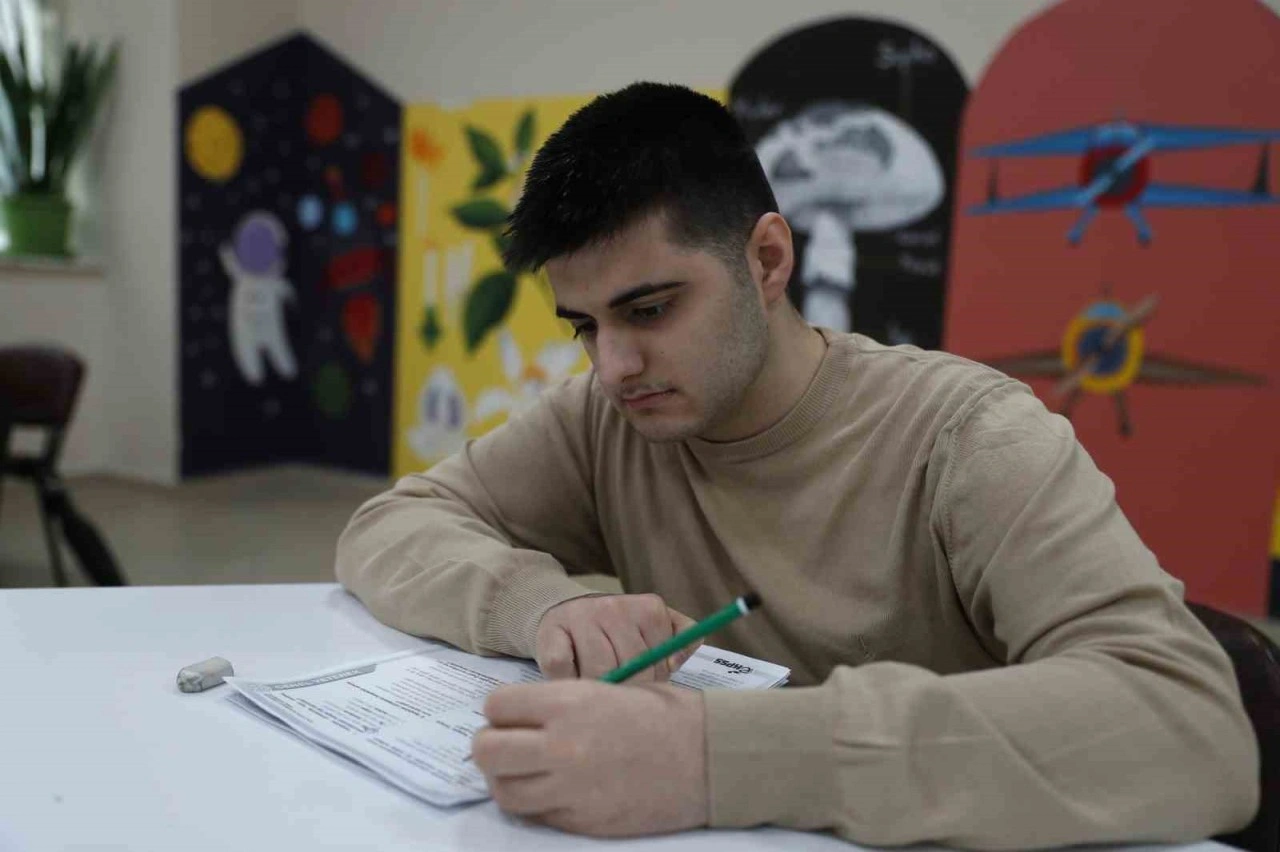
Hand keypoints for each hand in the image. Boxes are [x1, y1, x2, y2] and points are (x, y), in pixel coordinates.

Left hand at [472, 679, 707, 836]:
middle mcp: (561, 746)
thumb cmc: (664, 715)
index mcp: (568, 703)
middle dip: (490, 744)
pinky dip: (536, 803)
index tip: (512, 713)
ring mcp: (570, 789)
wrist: (709, 757)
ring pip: (503, 791)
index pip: (496, 706)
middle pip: (487, 750)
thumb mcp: (608, 688)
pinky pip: (537, 815)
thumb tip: (520, 718)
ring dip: (506, 779)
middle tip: (506, 743)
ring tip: (524, 771)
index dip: (501, 709)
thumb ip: (560, 704)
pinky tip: (553, 790)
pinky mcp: (583, 822)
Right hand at [536, 594, 699, 680]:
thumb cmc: (615, 630)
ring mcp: (581, 618)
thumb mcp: (653, 626)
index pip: (658, 661)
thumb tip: (676, 662)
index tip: (641, 684)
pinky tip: (571, 675)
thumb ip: (678, 640)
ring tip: (596, 685)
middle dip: (626, 689)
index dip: (651, 682)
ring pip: (598, 673)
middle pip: (630, 668)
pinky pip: (563, 671)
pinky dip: (567, 681)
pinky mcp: (550, 634)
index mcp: (649, 608)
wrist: (562, 610)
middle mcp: (615, 607)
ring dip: (597, 688)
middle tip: (619, 692)